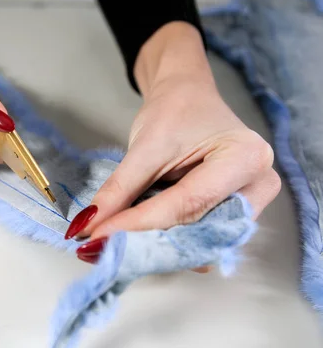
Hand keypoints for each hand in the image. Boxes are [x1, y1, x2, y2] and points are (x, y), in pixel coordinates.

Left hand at [65, 23, 280, 267]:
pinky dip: (164, 243)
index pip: (186, 202)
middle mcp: (258, 187)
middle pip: (195, 228)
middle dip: (146, 242)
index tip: (97, 237)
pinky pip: (197, 239)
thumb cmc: (175, 112)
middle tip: (101, 249)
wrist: (189, 98)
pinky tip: (134, 244)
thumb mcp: (144, 148)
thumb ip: (118, 190)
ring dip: (154, 248)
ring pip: (196, 241)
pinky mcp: (233, 217)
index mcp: (245, 158)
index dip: (138, 224)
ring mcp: (250, 205)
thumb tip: (89, 227)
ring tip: (111, 248)